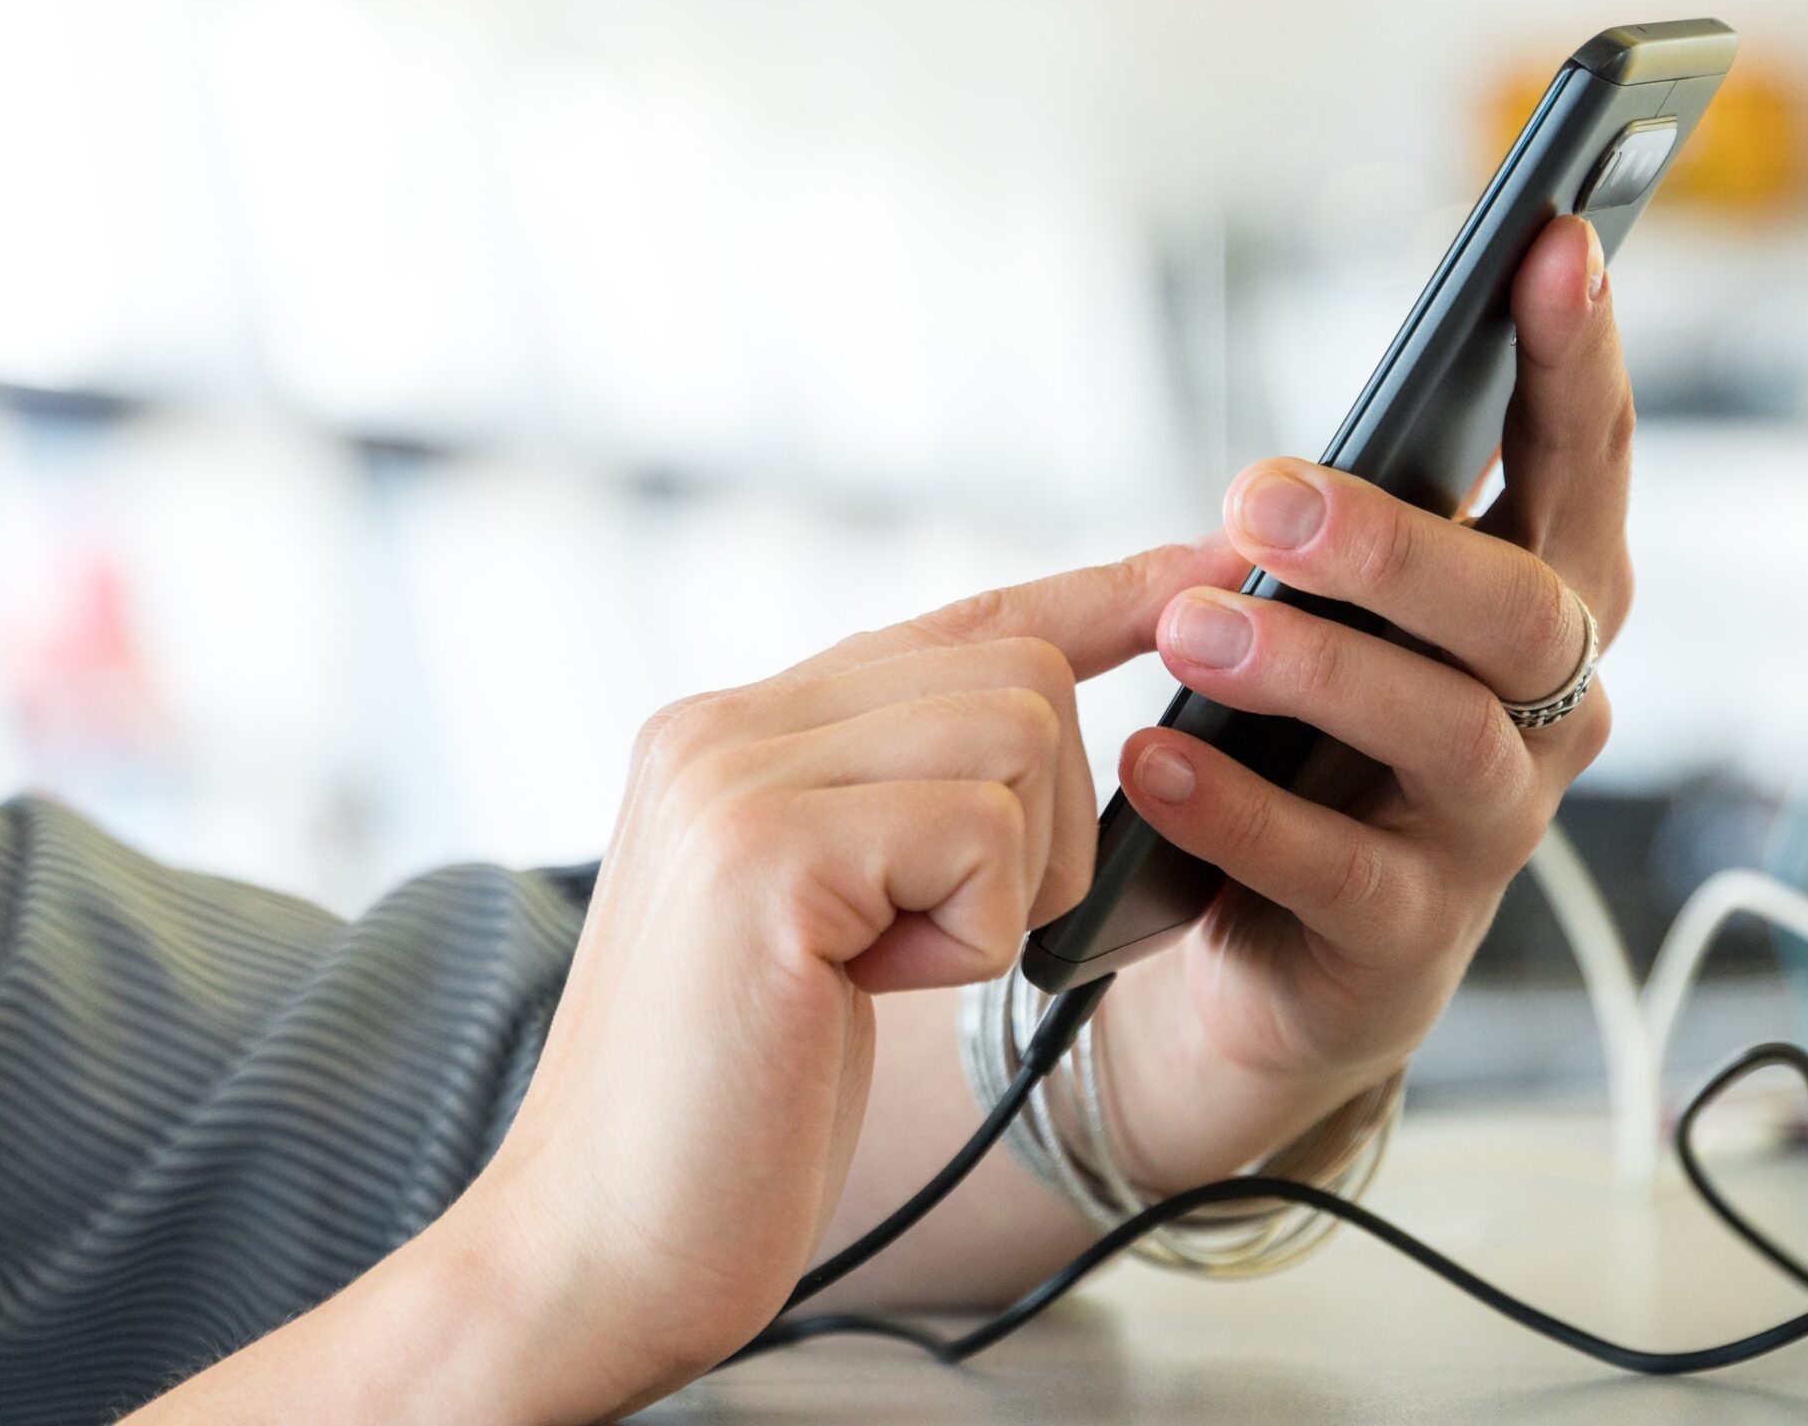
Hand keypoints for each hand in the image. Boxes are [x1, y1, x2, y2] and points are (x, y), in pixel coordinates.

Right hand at [370, 542, 1239, 1419]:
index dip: (1096, 596)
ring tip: (888, 962)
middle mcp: (727, 722)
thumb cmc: (740, 1106)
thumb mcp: (835, 918)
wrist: (603, 1244)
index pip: (960, 619)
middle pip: (1020, 671)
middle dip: (1045, 821)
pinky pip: (983, 830)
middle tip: (940, 937)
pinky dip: (971, 932)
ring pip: (1019, 734)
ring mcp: (735, 774)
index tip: (1205, 563)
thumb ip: (900, 804)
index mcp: (741, 729)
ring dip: (1007, 880)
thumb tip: (1040, 723)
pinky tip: (864, 989)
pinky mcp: (764, 851)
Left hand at [1102, 215, 1634, 1181]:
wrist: (1276, 960)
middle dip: (1403, 542)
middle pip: (1526, 609)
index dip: (1578, 358)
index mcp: (1543, 601)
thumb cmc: (1313, 749)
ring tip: (1193, 628)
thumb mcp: (1339, 625)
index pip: (1583, 463)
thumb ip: (1351, 545)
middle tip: (1261, 490)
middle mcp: (1548, 710)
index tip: (1551, 242)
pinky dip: (1245, 813)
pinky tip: (1156, 765)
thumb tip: (1283, 484)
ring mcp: (1490, 831)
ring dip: (1319, 669)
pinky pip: (1340, 870)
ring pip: (1449, 734)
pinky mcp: (1411, 938)